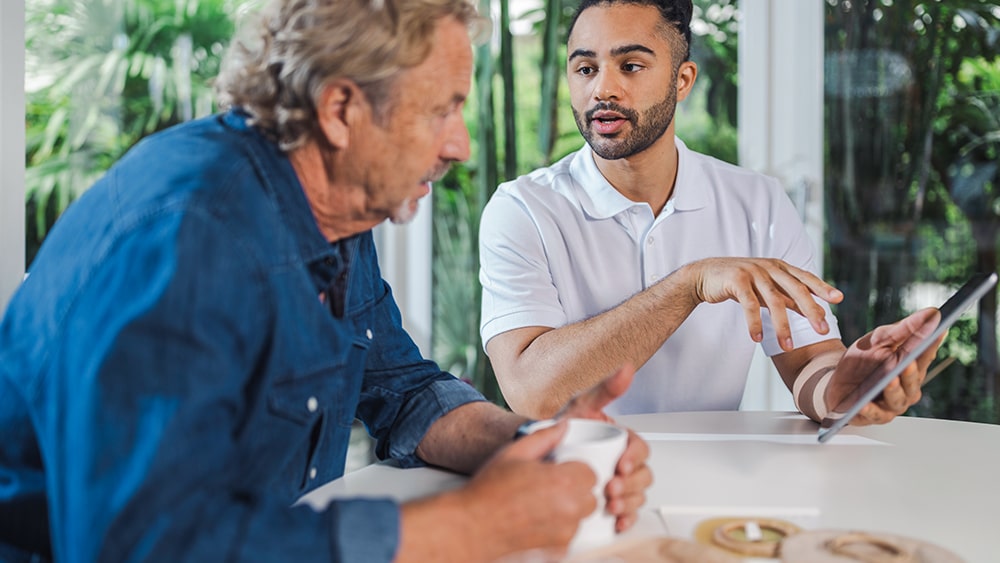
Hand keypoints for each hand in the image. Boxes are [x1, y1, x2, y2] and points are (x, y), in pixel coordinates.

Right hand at [457, 420, 596, 557]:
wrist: (472, 526)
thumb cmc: (489, 490)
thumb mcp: (514, 453)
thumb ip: (544, 437)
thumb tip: (563, 426)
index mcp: (563, 481)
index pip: (590, 474)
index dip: (574, 471)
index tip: (558, 472)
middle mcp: (569, 509)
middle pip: (589, 497)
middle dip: (574, 491)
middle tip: (549, 488)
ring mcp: (564, 533)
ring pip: (579, 517)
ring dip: (568, 511)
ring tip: (539, 505)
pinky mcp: (557, 550)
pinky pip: (568, 536)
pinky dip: (558, 529)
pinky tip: (536, 521)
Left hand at [556, 364, 652, 532]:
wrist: (532, 454)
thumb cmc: (559, 430)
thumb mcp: (580, 406)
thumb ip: (603, 390)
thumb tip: (626, 369)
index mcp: (620, 440)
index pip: (640, 448)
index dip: (635, 458)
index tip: (620, 465)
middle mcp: (620, 462)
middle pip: (642, 475)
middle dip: (631, 484)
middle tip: (611, 488)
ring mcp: (615, 483)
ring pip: (636, 495)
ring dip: (629, 503)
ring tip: (610, 505)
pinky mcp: (606, 502)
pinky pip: (625, 514)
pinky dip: (625, 519)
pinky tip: (617, 522)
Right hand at [686, 258, 843, 351]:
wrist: (705, 275)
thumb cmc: (739, 282)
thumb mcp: (767, 289)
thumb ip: (789, 297)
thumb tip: (815, 311)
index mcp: (780, 267)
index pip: (806, 278)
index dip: (822, 288)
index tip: (839, 299)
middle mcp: (769, 267)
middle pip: (795, 289)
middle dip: (811, 310)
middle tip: (823, 330)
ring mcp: (753, 272)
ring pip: (774, 301)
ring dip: (782, 326)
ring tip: (788, 346)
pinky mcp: (736, 280)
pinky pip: (749, 304)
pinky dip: (754, 322)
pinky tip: (757, 338)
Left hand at [826, 308, 942, 425]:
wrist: (836, 381)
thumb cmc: (863, 360)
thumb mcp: (878, 340)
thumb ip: (902, 329)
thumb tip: (931, 313)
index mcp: (911, 365)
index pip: (924, 354)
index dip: (932, 344)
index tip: (938, 331)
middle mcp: (908, 387)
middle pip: (913, 380)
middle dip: (911, 372)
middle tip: (908, 363)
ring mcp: (893, 402)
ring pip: (898, 398)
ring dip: (894, 390)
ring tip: (889, 381)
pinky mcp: (876, 415)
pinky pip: (876, 414)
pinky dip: (871, 410)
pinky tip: (865, 404)